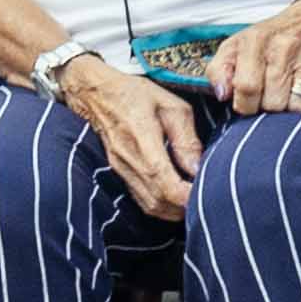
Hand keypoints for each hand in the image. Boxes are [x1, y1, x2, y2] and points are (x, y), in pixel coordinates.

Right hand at [55, 52, 202, 216]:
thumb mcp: (171, 106)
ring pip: (150, 205)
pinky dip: (161, 206)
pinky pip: (141, 199)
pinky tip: (174, 197)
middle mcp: (128, 158)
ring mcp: (120, 168)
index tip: (206, 192)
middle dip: (185, 207)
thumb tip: (197, 168)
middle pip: (159, 201)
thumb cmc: (135, 94)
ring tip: (192, 199)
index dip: (186, 196)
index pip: (164, 181)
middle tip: (206, 197)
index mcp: (142, 138)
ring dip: (174, 209)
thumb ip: (186, 138)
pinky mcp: (118, 172)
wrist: (94, 92)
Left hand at [205, 0, 300, 120]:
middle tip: (269, 93)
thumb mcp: (237, 44)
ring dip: (290, 105)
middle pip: (273, 102)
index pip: (246, 87)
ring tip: (288, 89)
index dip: (244, 104)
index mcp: (256, 40)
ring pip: (297, 106)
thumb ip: (219, 68)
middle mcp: (285, 46)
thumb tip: (221, 94)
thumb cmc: (272, 36)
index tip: (246, 103)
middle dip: (267, 105)